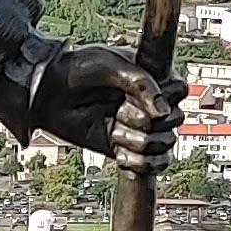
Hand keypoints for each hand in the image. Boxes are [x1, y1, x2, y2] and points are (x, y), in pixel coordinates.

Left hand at [27, 41, 184, 176]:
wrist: (49, 93)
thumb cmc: (78, 70)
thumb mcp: (111, 64)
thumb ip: (140, 83)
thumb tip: (163, 113)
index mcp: (153, 78)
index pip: (181, 90)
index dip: (166, 95)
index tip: (140, 93)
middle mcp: (150, 104)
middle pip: (174, 120)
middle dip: (145, 119)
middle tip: (117, 108)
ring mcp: (141, 128)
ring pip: (165, 144)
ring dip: (137, 140)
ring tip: (113, 130)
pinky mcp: (128, 149)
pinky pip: (153, 166)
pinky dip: (140, 164)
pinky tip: (121, 156)